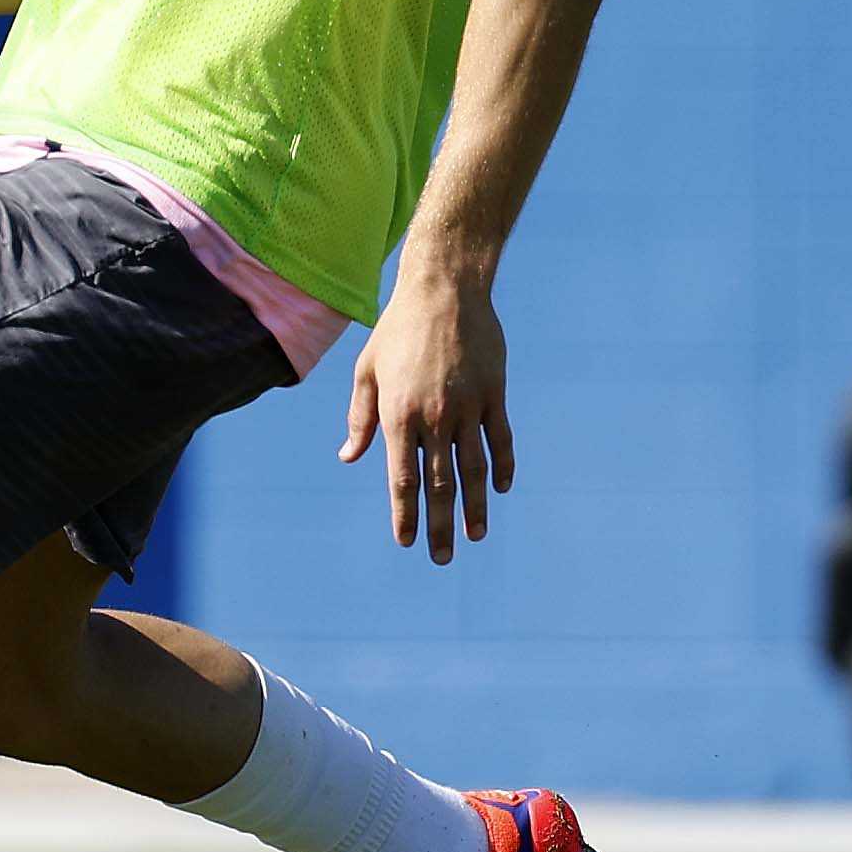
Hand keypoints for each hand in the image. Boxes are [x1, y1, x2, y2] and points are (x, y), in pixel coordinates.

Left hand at [341, 266, 510, 567]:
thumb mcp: (366, 371)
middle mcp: (433, 417)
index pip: (401, 476)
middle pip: (438, 482)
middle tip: (440, 558)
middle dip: (438, 524)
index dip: (404, 512)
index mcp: (398, 415)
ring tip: (475, 535)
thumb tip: (348, 457)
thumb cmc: (396, 332)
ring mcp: (468, 407)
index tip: (405, 540)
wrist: (444, 292)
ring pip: (473, 468)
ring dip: (474, 506)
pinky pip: (501, 439)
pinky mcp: (494, 394)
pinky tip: (500, 490)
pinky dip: (503, 467)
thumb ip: (360, 418)